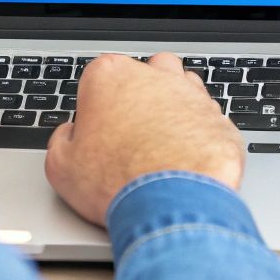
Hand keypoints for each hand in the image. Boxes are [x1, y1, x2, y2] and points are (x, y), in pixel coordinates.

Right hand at [44, 52, 244, 225]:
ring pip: (181, 87)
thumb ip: (61, 140)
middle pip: (144, 74)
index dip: (95, 106)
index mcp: (110, 76)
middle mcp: (153, 76)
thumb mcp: (61, 166)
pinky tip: (188, 158)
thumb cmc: (117, 182)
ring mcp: (191, 95)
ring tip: (161, 143)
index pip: (98, 78)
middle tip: (130, 133)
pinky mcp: (218, 119)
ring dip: (172, 106)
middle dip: (138, 96)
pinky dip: (199, 134)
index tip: (95, 131)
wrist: (172, 205)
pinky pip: (207, 120)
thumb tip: (69, 136)